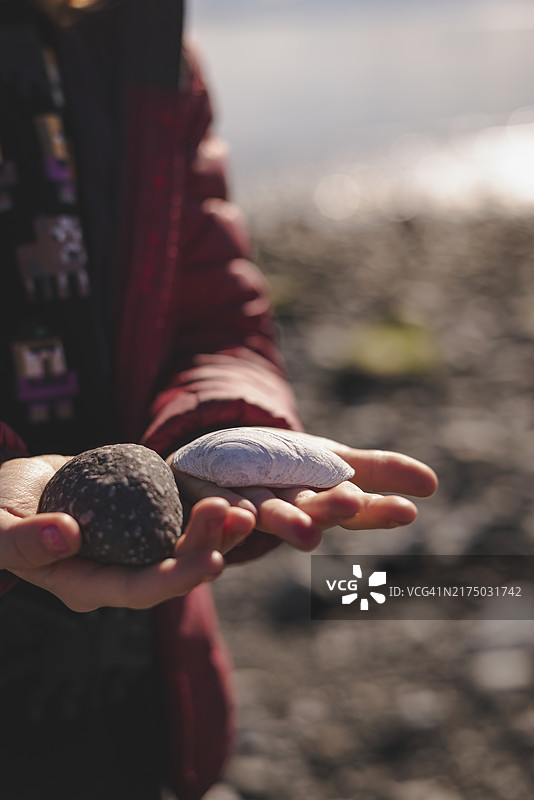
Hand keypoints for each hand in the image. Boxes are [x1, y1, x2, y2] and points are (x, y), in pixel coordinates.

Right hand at [0, 455, 255, 610]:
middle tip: (236, 516)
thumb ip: (22, 540)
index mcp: (87, 583)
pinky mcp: (144, 515)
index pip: (138, 589)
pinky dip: (204, 501)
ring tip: (246, 506)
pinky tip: (228, 488)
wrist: (15, 487)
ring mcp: (135, 544)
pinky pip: (180, 512)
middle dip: (209, 545)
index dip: (177, 579)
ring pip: (185, 543)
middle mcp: (119, 570)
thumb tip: (67, 535)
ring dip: (218, 527)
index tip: (214, 560)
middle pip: (173, 568)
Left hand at [169, 429, 437, 551]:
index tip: (409, 510)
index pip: (356, 507)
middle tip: (351, 504)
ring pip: (270, 514)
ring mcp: (250, 506)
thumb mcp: (335, 461)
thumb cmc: (290, 468)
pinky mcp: (212, 500)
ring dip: (286, 520)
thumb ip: (380, 471)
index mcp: (322, 500)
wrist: (220, 467)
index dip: (379, 510)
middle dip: (331, 510)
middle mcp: (290, 508)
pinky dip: (228, 511)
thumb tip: (433, 484)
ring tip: (305, 529)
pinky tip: (238, 511)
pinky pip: (218, 506)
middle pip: (313, 511)